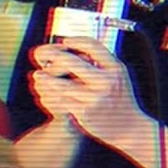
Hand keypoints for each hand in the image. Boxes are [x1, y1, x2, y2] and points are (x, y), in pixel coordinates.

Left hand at [31, 37, 149, 147]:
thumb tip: (81, 45)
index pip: (92, 46)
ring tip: (38, 76)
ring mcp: (95, 97)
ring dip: (47, 79)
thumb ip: (103, 61)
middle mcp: (106, 81)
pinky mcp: (86, 112)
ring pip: (62, 85)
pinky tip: (45, 95)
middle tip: (42, 55)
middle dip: (54, 56)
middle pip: (72, 62)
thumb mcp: (118, 75)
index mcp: (115, 68)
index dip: (76, 41)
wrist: (129, 127)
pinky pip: (62, 101)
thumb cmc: (121, 99)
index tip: (64, 42)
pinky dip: (51, 97)